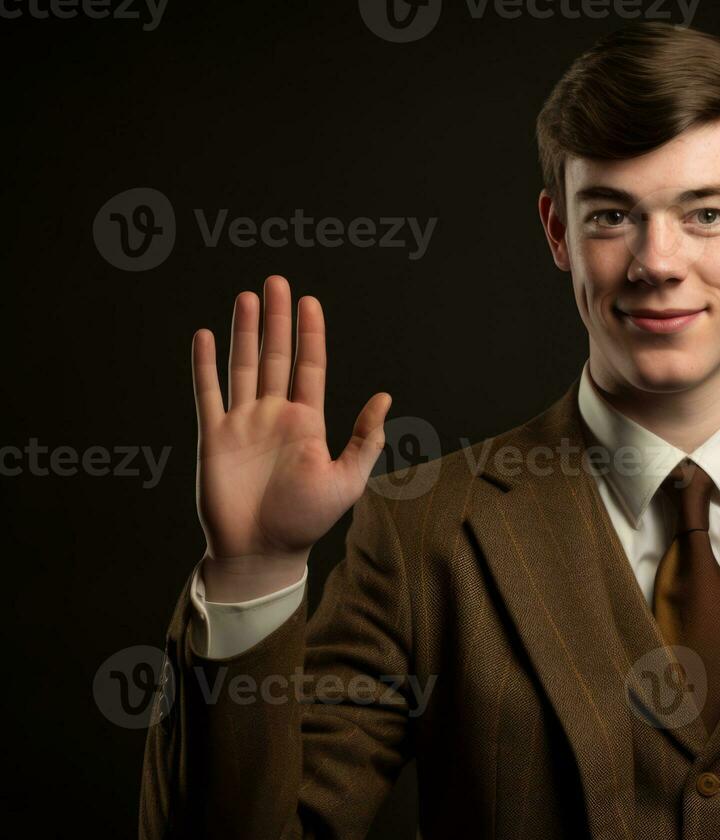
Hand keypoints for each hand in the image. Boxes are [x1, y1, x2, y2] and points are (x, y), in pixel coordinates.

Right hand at [190, 275, 389, 599]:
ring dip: (244, 332)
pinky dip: (205, 365)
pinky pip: (208, 393)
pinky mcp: (214, 436)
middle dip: (276, 319)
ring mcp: (243, 423)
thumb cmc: (306, 520)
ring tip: (247, 297)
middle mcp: (274, 415)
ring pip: (243, 366)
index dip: (310, 333)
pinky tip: (205, 335)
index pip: (309, 366)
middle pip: (276, 356)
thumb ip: (365, 438)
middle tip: (276, 281)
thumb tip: (385, 398)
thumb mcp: (347, 479)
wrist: (262, 551)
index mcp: (307, 422)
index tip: (309, 301)